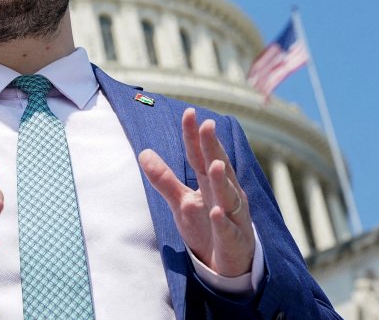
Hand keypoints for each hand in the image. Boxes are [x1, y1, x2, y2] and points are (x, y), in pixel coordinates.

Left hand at [139, 108, 254, 276]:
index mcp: (212, 183)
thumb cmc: (207, 227)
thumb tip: (143, 152)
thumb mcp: (182, 202)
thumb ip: (164, 179)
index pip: (201, 156)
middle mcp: (226, 195)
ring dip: (221, 180)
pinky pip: (228, 230)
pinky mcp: (234, 241)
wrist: (228, 265)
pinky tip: (216, 212)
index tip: (190, 113)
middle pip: (219, 168)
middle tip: (207, 125)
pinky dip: (223, 222)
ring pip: (228, 196)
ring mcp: (233, 217)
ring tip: (213, 164)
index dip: (195, 136)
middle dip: (213, 148)